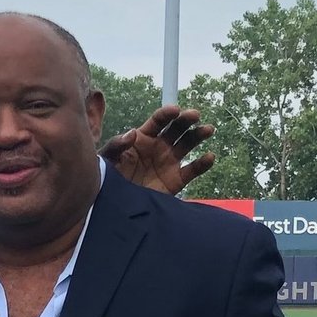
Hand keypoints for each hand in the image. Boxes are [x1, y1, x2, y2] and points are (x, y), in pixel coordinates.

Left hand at [100, 105, 215, 194]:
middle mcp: (159, 146)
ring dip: (199, 135)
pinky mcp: (176, 180)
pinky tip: (210, 157)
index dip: (167, 114)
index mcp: (143, 137)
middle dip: (186, 120)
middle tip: (195, 115)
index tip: (175, 110)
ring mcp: (169, 162)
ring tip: (208, 129)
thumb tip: (133, 133)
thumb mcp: (107, 159)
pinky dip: (202, 164)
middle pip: (176, 128)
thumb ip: (116, 145)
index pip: (158, 121)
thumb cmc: (108, 177)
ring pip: (188, 144)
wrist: (116, 206)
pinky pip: (192, 170)